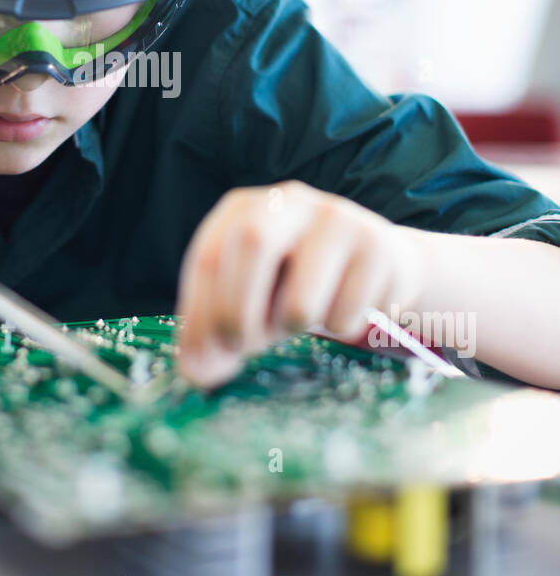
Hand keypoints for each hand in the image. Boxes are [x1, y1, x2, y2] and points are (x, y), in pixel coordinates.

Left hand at [175, 181, 424, 386]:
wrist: (380, 264)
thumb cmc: (299, 282)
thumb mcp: (253, 297)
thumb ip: (217, 330)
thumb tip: (195, 373)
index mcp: (245, 208)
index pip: (209, 255)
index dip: (199, 314)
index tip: (198, 360)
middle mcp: (289, 201)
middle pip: (252, 244)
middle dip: (237, 312)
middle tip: (241, 348)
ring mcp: (337, 218)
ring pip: (301, 298)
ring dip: (292, 326)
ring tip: (301, 318)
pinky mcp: (379, 246)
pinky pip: (348, 314)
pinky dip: (340, 326)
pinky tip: (348, 305)